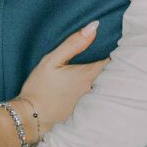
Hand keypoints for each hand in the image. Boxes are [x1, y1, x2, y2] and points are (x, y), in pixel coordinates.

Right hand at [16, 22, 104, 137]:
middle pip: (112, 73)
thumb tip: (94, 27)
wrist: (30, 118)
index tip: (115, 44)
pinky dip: (99, 91)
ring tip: (98, 70)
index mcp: (88, 75)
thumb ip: (73, 43)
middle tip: (108, 55)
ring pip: (106, 85)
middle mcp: (94, 89)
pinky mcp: (86, 112)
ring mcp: (92, 103)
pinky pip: (99, 98)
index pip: (113, 60)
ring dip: (105, 78)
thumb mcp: (52, 61)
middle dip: (113, 64)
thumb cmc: (39, 88)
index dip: (116, 50)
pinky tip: (88, 88)